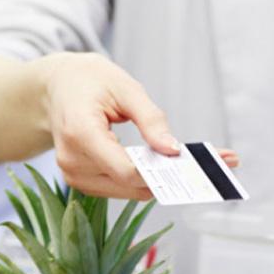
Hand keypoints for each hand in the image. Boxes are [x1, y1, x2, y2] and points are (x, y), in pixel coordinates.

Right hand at [42, 53, 203, 199]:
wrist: (56, 89)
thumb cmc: (90, 82)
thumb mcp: (126, 88)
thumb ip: (151, 120)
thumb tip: (173, 150)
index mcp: (80, 133)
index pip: (126, 169)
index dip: (162, 171)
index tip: (196, 164)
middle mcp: (72, 161)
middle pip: (130, 184)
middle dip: (171, 176)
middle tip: (217, 163)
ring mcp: (73, 175)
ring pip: (127, 191)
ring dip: (160, 180)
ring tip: (192, 163)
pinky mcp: (80, 181)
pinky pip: (118, 188)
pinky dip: (143, 179)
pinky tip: (161, 165)